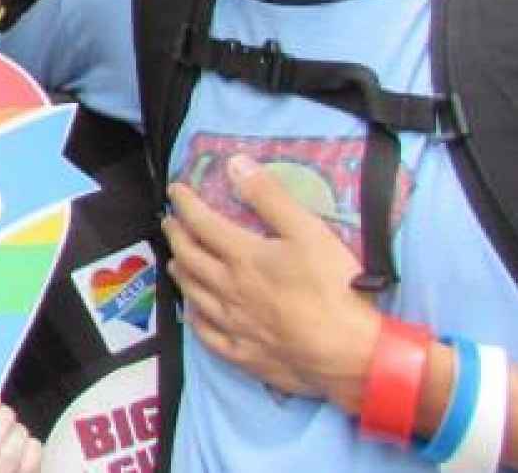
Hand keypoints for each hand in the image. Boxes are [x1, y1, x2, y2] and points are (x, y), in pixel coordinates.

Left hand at [164, 154, 384, 409]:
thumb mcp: (307, 231)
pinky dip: (196, 318)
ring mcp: (233, 323)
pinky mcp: (243, 353)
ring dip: (181, 273)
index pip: (202, 224)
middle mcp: (228, 289)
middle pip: (190, 258)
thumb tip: (234, 164)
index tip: (175, 191)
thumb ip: (270, 197)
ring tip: (175, 261)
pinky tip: (194, 314)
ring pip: (194, 295)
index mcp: (243, 257)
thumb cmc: (332, 287)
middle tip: (169, 223)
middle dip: (176, 236)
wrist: (347, 352)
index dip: (185, 204)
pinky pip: (208, 335)